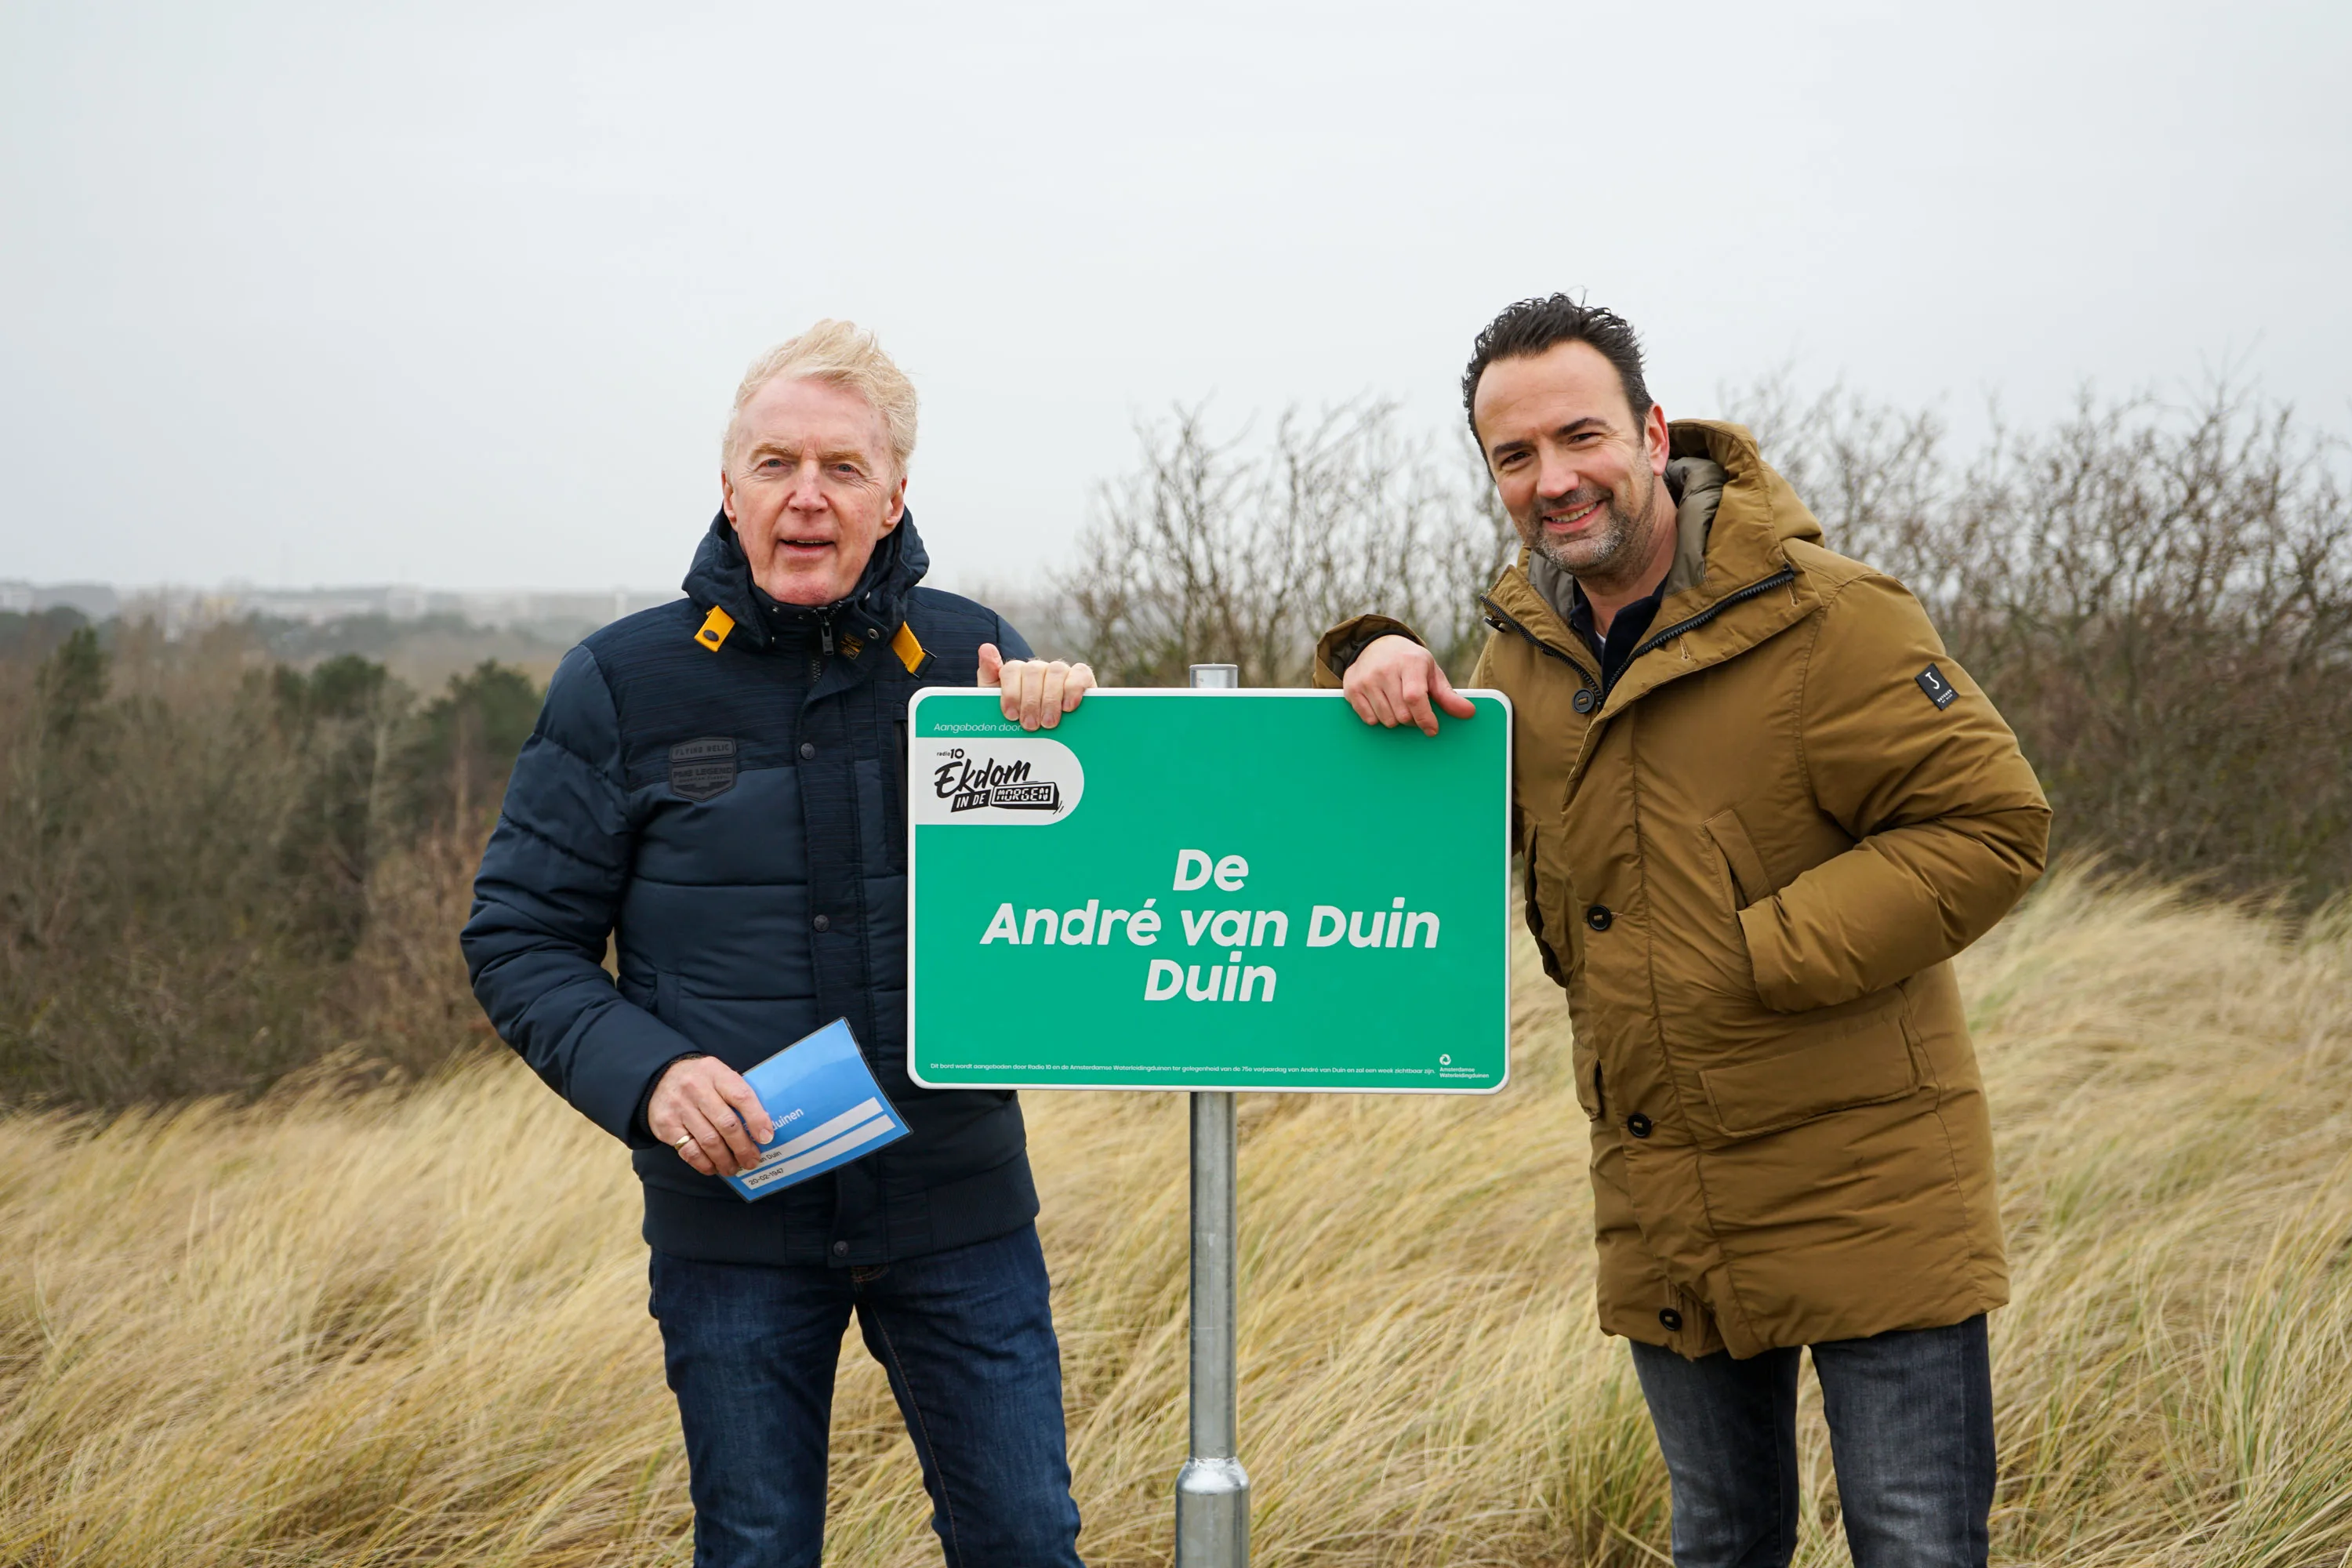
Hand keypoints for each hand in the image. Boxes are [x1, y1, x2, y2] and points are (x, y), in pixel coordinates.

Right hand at [648, 1056, 774, 1177]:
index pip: (741, 1096)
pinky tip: (714, 1167)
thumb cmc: (699, 1080)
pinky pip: (690, 1151)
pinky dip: (705, 1164)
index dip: (757, 1119)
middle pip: (726, 1124)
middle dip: (743, 1147)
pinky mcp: (666, 1126)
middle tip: (752, 1160)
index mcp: (716, 1073)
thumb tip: (762, 1126)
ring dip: (726, 1160)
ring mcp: (679, 1108)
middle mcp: (696, 1089)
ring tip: (734, 1168)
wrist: (658, 1078)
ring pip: (709, 1141)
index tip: (767, 1138)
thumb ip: (737, 1093)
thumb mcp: (718, 1074)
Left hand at [978, 643, 1095, 730]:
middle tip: (1030, 725)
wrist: (1047, 736)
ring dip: (1051, 698)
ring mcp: (1060, 671)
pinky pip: (1080, 673)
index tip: (1011, 715)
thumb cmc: (1021, 720)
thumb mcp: (998, 703)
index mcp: (1017, 672)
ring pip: (1056, 671)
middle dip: (1031, 701)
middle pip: (1033, 671)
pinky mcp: (1082, 677)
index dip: (1011, 692)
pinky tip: (1069, 707)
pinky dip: (1074, 688)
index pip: (1011, 670)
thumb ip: (989, 675)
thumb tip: (985, 648)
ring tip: (1048, 722)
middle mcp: (1038, 668)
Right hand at [1342, 635, 1475, 734]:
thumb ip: (1448, 696)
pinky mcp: (1352, 688)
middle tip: (1413, 709)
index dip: (1425, 718)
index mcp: (1409, 663)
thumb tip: (1468, 713)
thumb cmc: (1409, 662)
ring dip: (1396, 720)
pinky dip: (1378, 718)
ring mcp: (1366, 679)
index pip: (1415, 698)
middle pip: (1402, 714)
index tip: (1432, 729)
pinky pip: (1369, 719)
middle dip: (1412, 719)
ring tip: (1397, 703)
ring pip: (1386, 720)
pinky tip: (1382, 703)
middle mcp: (1385, 669)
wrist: (1376, 645)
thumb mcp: (1430, 673)